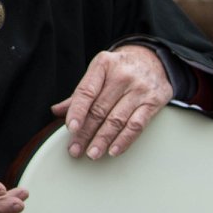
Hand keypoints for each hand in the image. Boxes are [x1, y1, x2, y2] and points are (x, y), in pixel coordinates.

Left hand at [51, 45, 171, 159]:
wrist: (153, 59)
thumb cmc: (120, 68)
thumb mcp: (98, 72)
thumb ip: (80, 93)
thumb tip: (57, 111)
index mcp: (103, 65)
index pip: (86, 91)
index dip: (77, 111)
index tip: (70, 128)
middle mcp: (122, 76)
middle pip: (100, 109)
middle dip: (86, 132)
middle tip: (75, 149)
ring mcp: (140, 89)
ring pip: (117, 119)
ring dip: (103, 140)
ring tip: (92, 153)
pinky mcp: (154, 102)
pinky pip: (137, 125)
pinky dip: (124, 140)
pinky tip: (113, 150)